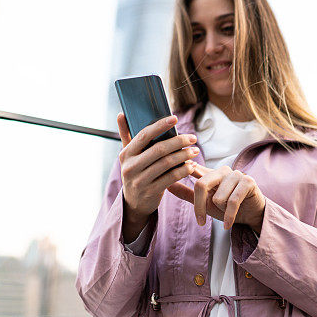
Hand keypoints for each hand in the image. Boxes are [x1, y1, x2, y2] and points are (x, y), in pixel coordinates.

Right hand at [117, 113, 200, 238]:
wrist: (133, 203)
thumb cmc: (135, 172)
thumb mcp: (128, 155)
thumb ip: (125, 134)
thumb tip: (121, 114)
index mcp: (126, 154)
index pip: (144, 135)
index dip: (160, 125)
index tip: (175, 118)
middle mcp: (130, 166)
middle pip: (159, 149)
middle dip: (179, 141)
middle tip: (192, 138)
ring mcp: (140, 180)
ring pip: (167, 163)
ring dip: (184, 155)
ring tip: (195, 151)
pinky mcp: (151, 192)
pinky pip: (171, 178)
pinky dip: (183, 170)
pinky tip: (191, 165)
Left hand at [170, 164, 265, 233]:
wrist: (252, 215)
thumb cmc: (227, 208)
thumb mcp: (205, 203)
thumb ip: (187, 194)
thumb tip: (167, 185)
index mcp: (210, 173)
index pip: (193, 169)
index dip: (182, 171)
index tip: (170, 173)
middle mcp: (222, 170)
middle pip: (202, 184)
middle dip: (199, 206)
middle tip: (200, 221)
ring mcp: (236, 174)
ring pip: (218, 197)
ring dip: (221, 211)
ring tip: (227, 212)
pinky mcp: (248, 182)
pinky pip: (232, 201)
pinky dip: (229, 216)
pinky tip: (227, 223)